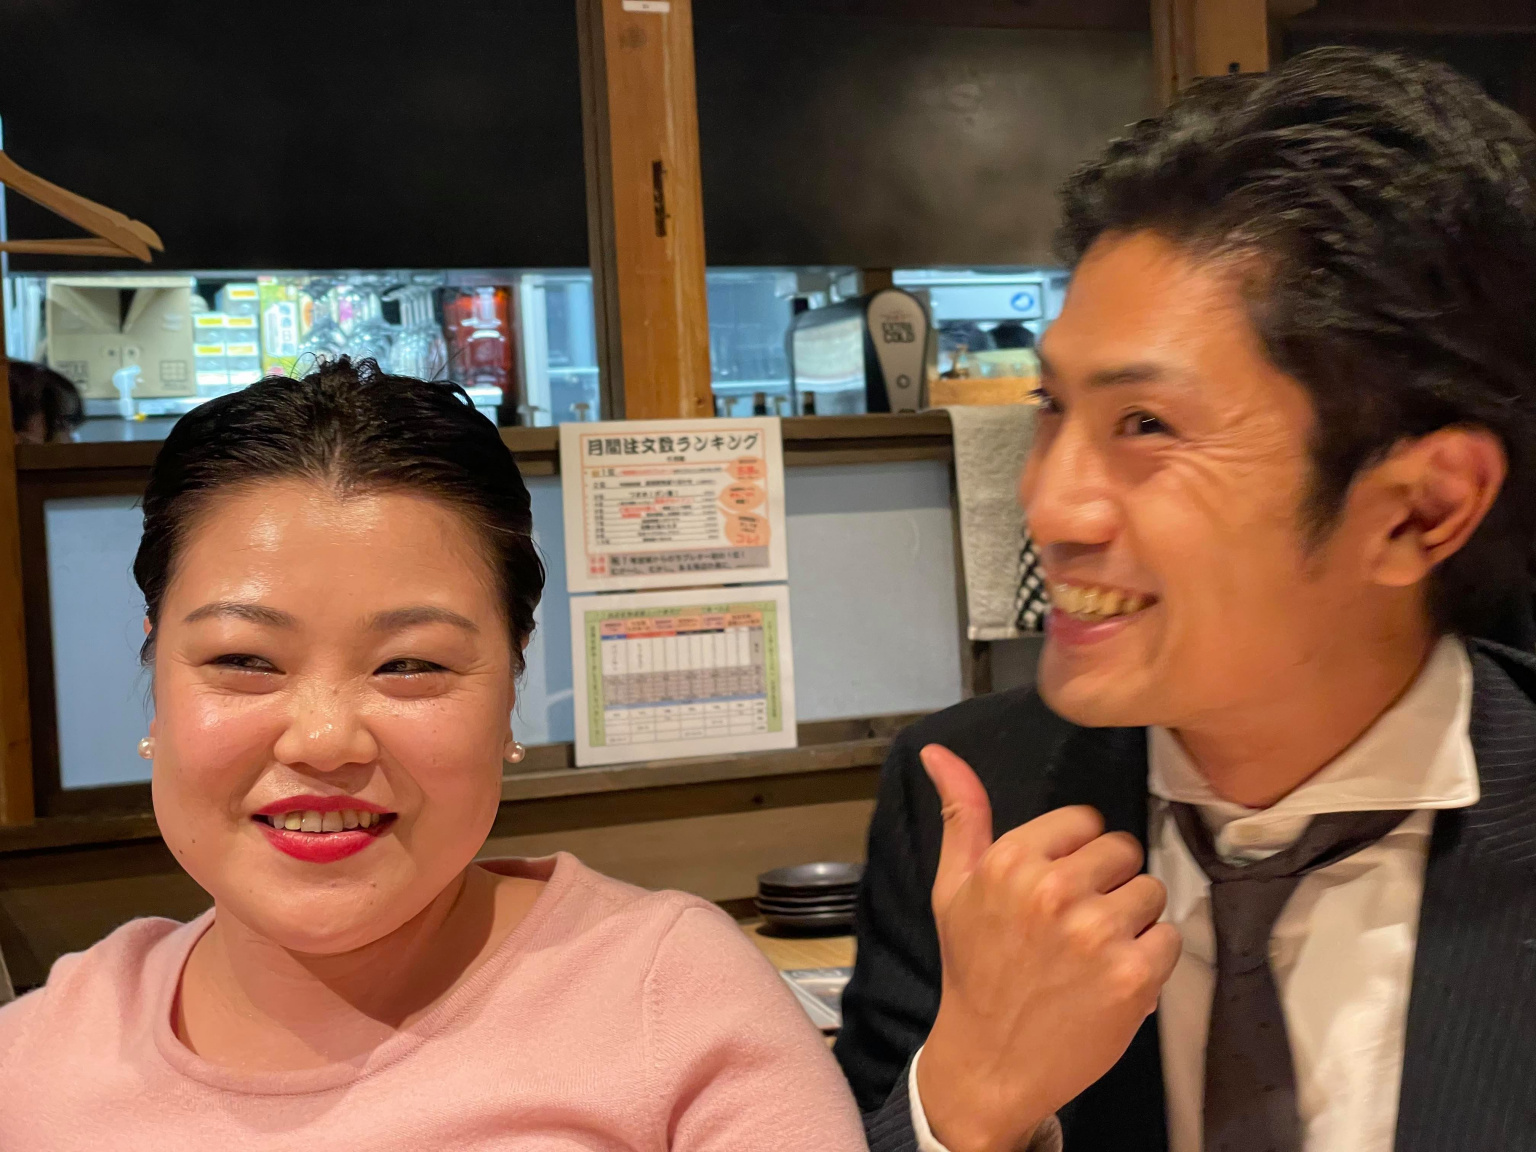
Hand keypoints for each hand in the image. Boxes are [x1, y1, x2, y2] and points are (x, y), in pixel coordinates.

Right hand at [914, 744, 1180, 1151]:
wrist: (990, 1061)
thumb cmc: (975, 968)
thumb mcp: (953, 887)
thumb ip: (960, 814)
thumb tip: (936, 750)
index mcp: (1010, 861)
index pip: (1085, 821)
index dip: (1077, 855)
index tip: (1057, 888)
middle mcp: (1053, 890)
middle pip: (1124, 850)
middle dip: (1108, 883)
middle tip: (1077, 924)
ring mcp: (1095, 934)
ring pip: (1152, 891)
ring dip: (1133, 920)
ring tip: (1096, 951)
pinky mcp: (1132, 976)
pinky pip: (1170, 938)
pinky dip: (1152, 959)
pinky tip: (1115, 977)